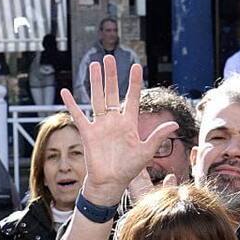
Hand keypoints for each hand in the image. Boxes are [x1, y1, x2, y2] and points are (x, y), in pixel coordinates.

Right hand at [59, 56, 176, 205]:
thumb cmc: (129, 169)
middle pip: (112, 92)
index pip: (132, 97)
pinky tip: (65, 91)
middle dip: (111, 75)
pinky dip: (71, 104)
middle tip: (108, 57)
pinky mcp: (88, 133)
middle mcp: (114, 121)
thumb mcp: (146, 151)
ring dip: (95, 82)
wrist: (110, 182)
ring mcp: (100, 125)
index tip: (136, 66)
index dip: (134, 82)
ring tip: (94, 65)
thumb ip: (158, 136)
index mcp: (129, 123)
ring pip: (97, 98)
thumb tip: (175, 124)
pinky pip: (78, 115)